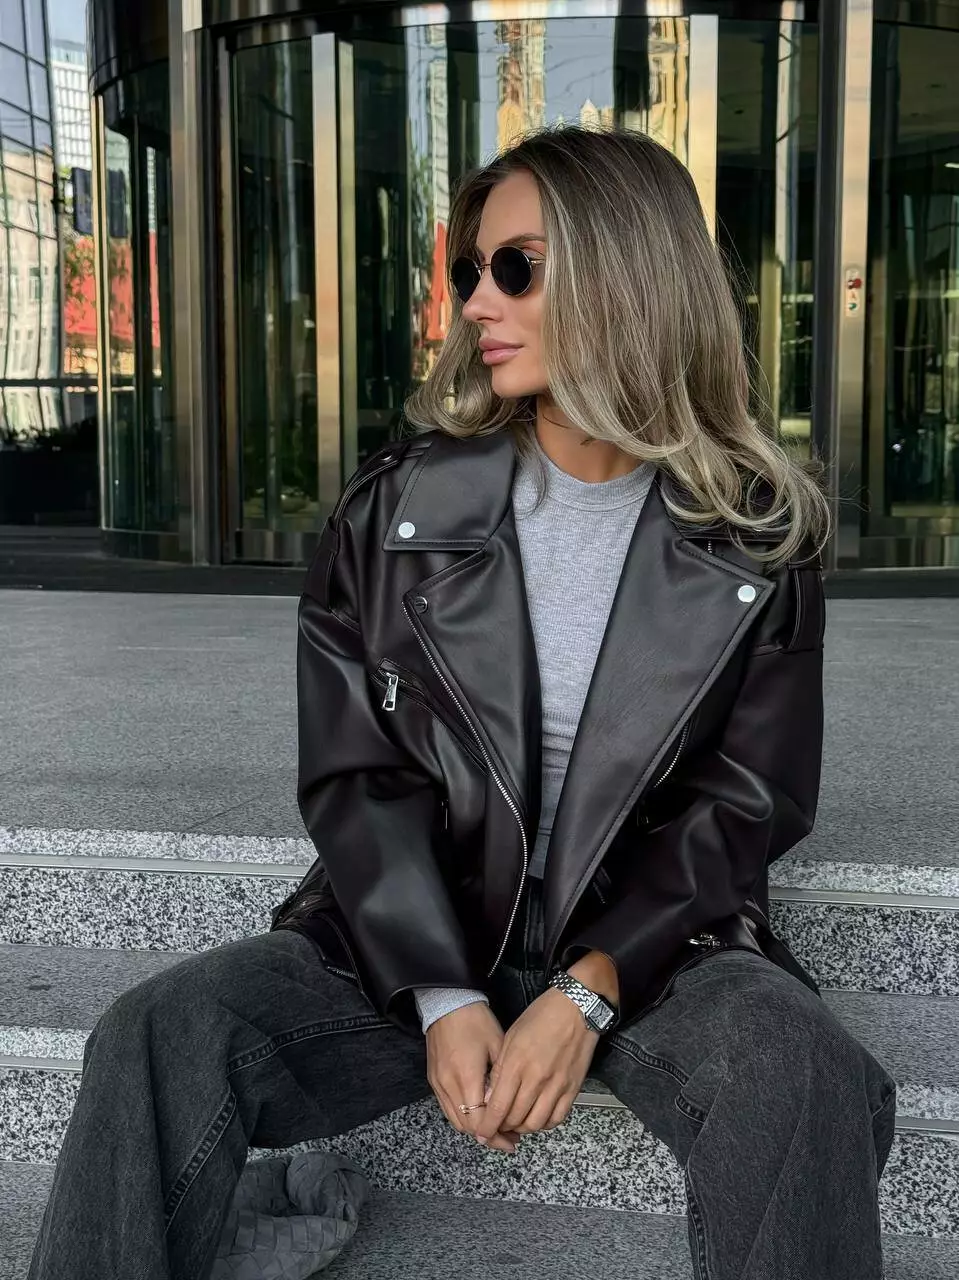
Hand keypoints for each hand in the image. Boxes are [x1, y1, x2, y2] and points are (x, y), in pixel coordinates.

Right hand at [425, 1002, 523, 1153]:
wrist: (447, 1003)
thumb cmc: (476, 1021)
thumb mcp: (498, 1046)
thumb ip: (501, 1079)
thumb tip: (508, 1106)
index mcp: (467, 1076)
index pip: (481, 1119)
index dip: (497, 1133)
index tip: (513, 1138)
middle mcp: (449, 1084)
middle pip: (468, 1126)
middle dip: (489, 1137)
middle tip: (510, 1141)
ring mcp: (438, 1084)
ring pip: (456, 1121)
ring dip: (476, 1131)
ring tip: (497, 1133)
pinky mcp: (433, 1081)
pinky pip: (448, 1109)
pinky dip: (463, 1119)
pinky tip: (479, 1118)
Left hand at [473, 987, 598, 1144]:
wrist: (575, 1007)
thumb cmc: (541, 1016)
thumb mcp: (511, 1037)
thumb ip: (501, 1069)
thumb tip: (490, 1096)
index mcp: (517, 1064)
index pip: (498, 1107)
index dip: (488, 1126)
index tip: (482, 1133)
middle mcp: (536, 1079)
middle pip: (515, 1119)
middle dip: (502, 1127)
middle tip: (498, 1124)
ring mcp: (557, 1086)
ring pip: (535, 1124)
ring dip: (523, 1127)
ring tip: (517, 1120)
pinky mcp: (573, 1088)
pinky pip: (557, 1118)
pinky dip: (544, 1123)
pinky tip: (537, 1116)